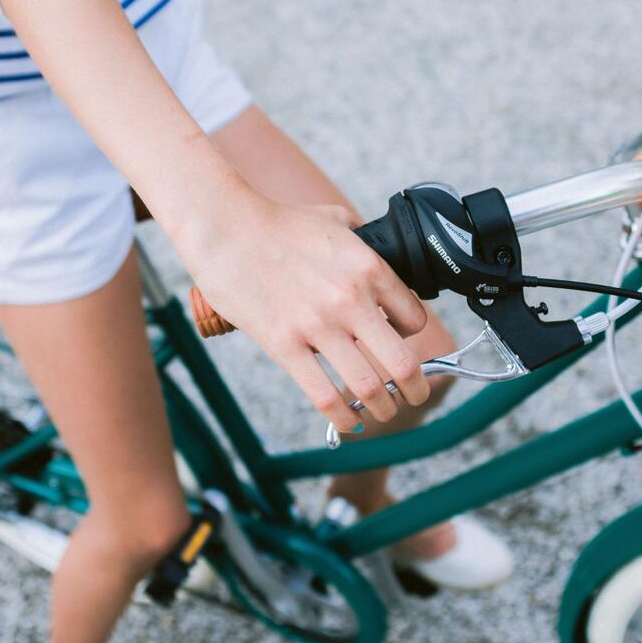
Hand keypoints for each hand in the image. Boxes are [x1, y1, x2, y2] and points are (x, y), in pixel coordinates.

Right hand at [185, 195, 429, 431]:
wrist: (225, 227)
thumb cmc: (276, 222)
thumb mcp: (334, 220)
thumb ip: (361, 239)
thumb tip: (373, 249)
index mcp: (369, 269)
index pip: (415, 319)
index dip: (413, 339)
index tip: (401, 345)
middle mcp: (351, 300)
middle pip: (403, 363)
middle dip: (416, 389)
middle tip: (415, 396)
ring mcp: (318, 326)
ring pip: (369, 386)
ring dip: (384, 408)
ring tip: (384, 412)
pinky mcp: (285, 345)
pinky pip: (324, 396)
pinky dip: (343, 418)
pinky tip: (349, 422)